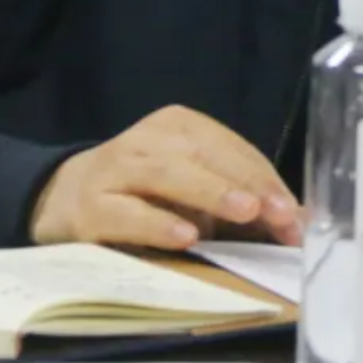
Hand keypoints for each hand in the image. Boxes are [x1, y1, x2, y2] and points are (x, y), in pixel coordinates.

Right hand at [29, 105, 302, 248]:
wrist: (62, 198)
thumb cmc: (146, 196)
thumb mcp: (195, 192)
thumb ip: (243, 203)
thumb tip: (300, 221)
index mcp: (181, 126)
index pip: (233, 149)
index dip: (267, 180)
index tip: (295, 214)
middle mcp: (149, 138)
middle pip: (206, 156)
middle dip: (250, 186)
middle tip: (283, 216)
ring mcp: (116, 168)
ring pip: (169, 175)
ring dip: (212, 193)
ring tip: (246, 212)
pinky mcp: (91, 206)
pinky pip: (128, 213)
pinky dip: (159, 224)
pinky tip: (187, 236)